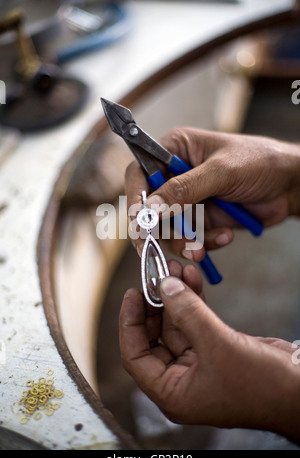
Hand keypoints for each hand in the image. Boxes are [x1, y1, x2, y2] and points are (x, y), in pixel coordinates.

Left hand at [119, 261, 299, 443]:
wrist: (299, 391)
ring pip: (177, 324)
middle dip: (156, 303)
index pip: (135, 356)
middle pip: (155, 336)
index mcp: (172, 392)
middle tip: (156, 274)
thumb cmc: (260, 383)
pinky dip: (193, 300)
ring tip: (174, 268)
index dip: (130, 323)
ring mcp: (198, 363)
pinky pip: (196, 321)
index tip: (133, 292)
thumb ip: (188, 314)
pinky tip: (191, 278)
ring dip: (175, 296)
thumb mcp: (218, 346)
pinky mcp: (215, 349)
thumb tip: (163, 285)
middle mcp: (181, 379)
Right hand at [125, 128, 299, 261]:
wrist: (289, 185)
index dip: (136, 198)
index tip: (141, 221)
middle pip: (149, 208)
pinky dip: (203, 243)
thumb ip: (185, 189)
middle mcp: (175, 175)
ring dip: (184, 242)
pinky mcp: (201, 219)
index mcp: (174, 150)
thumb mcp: (221, 171)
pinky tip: (224, 236)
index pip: (140, 173)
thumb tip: (151, 208)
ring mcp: (188, 200)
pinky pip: (189, 239)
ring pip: (167, 229)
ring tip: (202, 248)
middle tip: (166, 247)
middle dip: (160, 230)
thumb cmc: (259, 162)